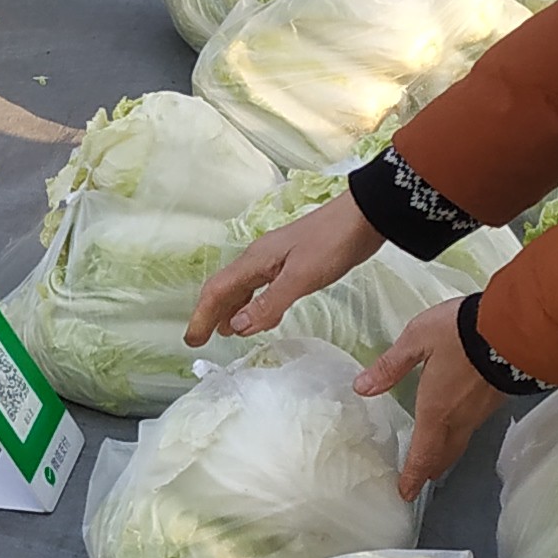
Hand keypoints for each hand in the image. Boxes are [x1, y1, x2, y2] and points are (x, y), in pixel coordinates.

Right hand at [188, 195, 379, 347]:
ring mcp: (275, 260)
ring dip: (230, 310)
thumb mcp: (301, 277)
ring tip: (226, 332)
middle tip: (201, 340)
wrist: (364, 216)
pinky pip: (262, 287)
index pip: (217, 290)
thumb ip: (269, 303)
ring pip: (243, 288)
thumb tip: (236, 327)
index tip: (193, 341)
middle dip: (210, 314)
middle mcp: (259, 259)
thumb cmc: (332, 243)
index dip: (202, 316)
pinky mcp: (292, 263)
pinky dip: (254, 304)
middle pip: (225, 288)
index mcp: (255, 260)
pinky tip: (261, 316)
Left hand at [361, 297, 508, 501]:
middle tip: (421, 478)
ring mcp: (482, 411)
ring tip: (437, 456)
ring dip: (447, 452)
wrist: (515, 327)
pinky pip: (474, 424)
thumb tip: (361, 388)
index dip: (412, 476)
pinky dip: (462, 432)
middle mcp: (460, 418)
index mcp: (436, 411)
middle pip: (444, 454)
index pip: (422, 454)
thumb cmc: (461, 333)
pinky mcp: (498, 399)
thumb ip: (391, 365)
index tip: (405, 493)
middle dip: (430, 468)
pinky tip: (460, 422)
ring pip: (461, 440)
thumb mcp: (417, 339)